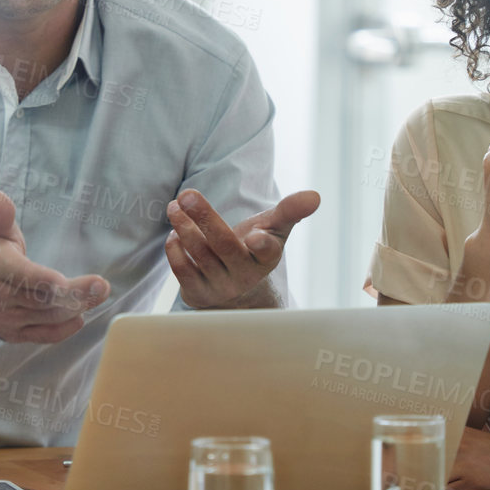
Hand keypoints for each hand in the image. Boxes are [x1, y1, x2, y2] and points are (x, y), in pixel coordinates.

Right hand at [0, 190, 108, 342]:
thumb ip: (0, 215)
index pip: (24, 276)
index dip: (46, 280)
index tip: (67, 280)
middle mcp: (1, 297)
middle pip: (44, 299)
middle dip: (76, 294)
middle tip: (102, 286)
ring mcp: (8, 319)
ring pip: (49, 316)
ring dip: (77, 307)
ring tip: (99, 293)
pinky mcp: (16, 334)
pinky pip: (45, 335)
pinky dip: (65, 329)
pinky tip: (81, 316)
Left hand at [165, 189, 319, 308]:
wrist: (236, 291)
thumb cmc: (254, 250)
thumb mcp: (274, 230)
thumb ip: (290, 211)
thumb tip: (315, 195)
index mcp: (266, 258)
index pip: (268, 252)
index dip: (263, 244)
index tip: (257, 236)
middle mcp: (245, 275)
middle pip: (224, 245)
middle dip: (205, 217)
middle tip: (187, 195)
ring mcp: (220, 286)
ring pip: (200, 254)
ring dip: (184, 227)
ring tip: (175, 206)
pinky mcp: (198, 294)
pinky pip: (182, 271)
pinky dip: (175, 249)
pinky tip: (174, 233)